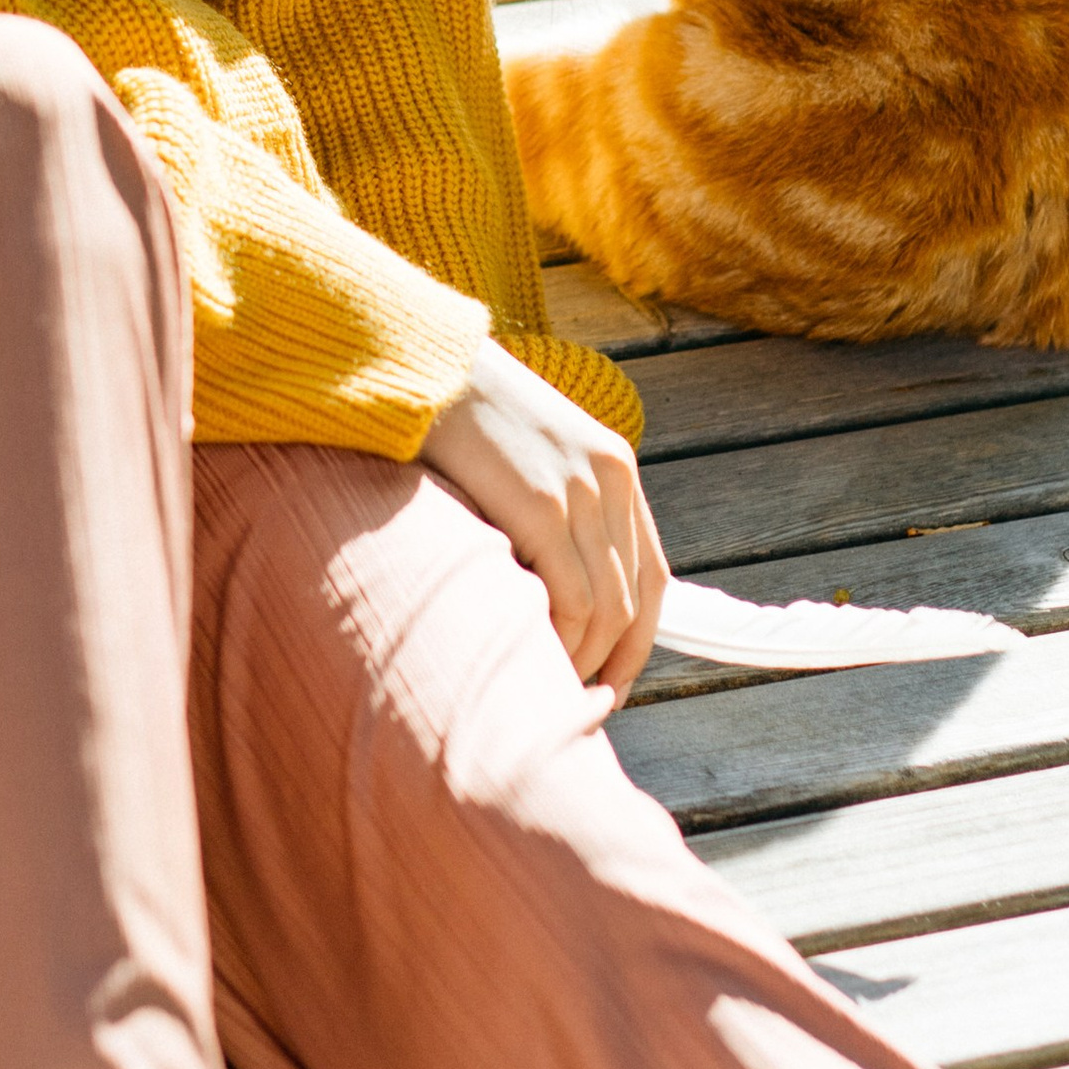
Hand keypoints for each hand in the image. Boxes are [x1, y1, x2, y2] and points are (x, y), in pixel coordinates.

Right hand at [422, 337, 668, 696]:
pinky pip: (572, 599)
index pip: (652, 577)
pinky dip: (558, 639)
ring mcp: (579, 491)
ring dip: (580, 659)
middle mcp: (610, 477)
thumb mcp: (525, 465)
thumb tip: (554, 604)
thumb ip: (552, 517)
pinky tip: (526, 652)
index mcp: (614, 468)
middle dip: (609, 663)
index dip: (637, 642)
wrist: (417, 367)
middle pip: (636, 602)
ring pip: (609, 610)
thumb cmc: (456, 423)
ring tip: (541, 682)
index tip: (610, 683)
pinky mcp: (541, 505)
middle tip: (574, 701)